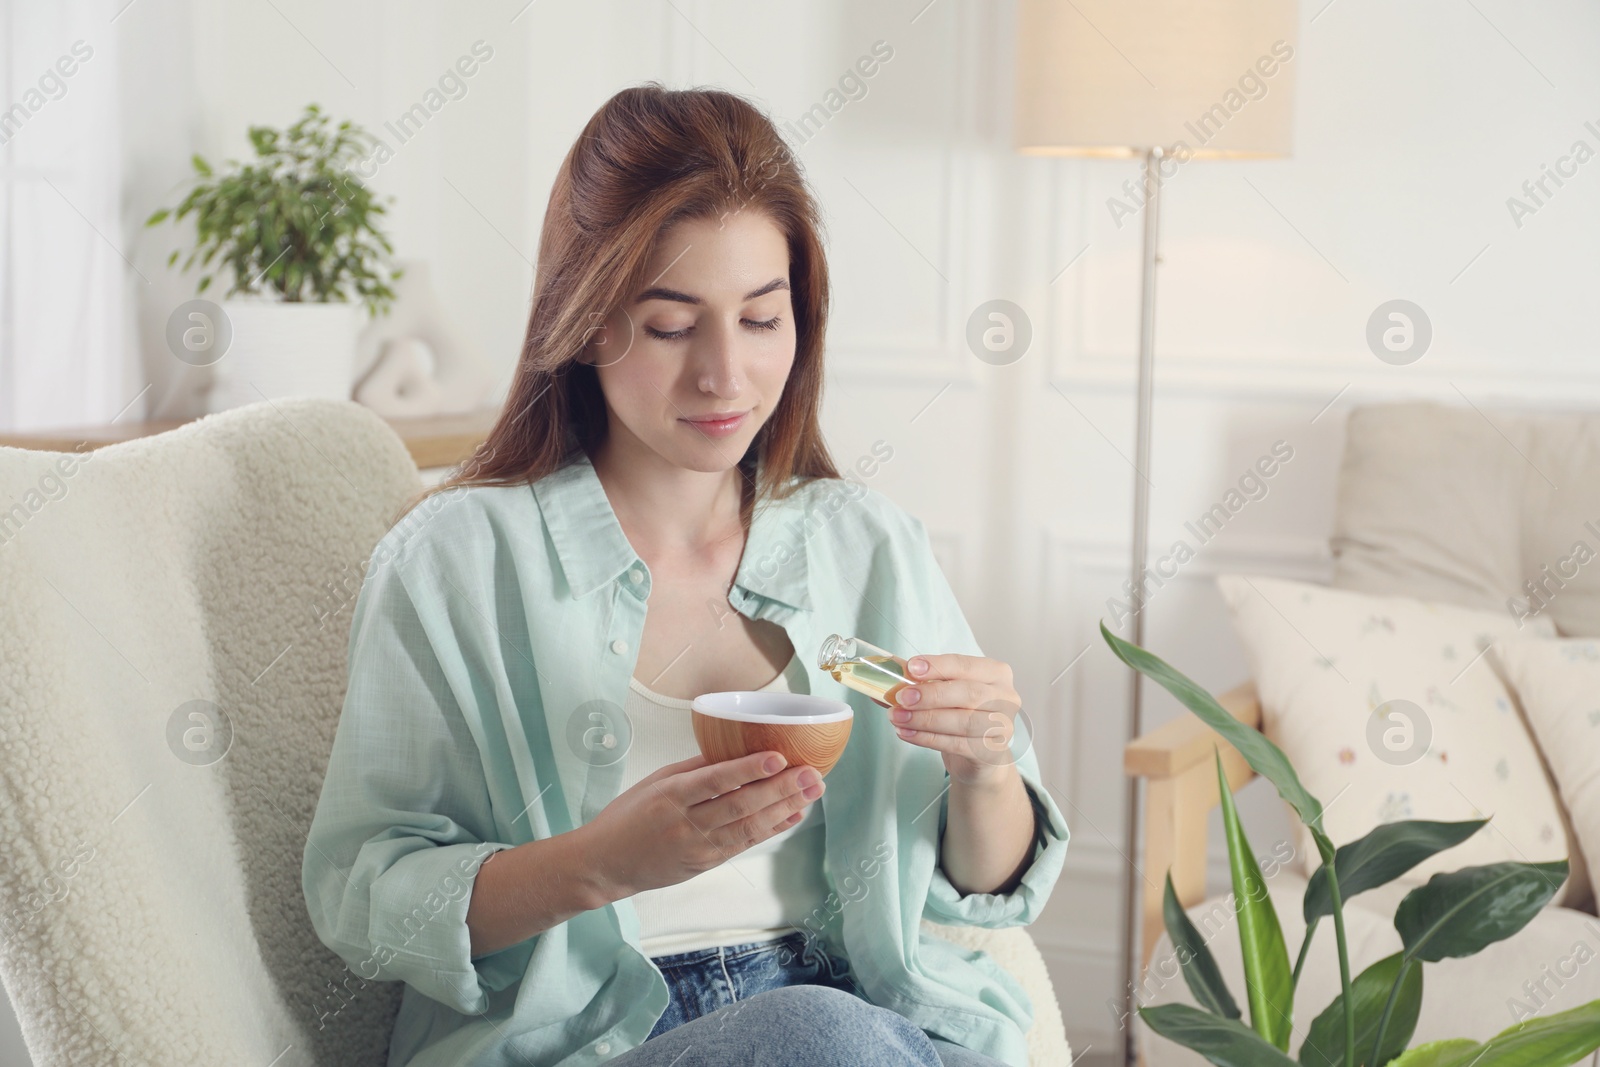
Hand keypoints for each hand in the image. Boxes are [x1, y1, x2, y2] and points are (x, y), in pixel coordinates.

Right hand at [583, 750, 824, 900]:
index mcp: (670, 796)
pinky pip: (744, 845)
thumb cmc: (627, 815)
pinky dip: (771, 830)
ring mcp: (698, 848)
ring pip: (749, 828)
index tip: (779, 757)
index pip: (715, 781)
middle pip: (741, 806)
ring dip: (785, 809)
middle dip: (781, 789)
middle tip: (813, 774)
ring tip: (812, 791)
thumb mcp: (655, 782)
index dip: (749, 770)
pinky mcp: (706, 864)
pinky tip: (793, 816)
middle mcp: (687, 824)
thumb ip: (694, 768)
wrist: (606, 864)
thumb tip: (734, 750)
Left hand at [877, 653, 1022, 787]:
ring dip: (925, 719)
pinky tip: (906, 734)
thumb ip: (918, 682)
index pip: (966, 665)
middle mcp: (1006, 697)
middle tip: (901, 697)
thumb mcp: (944, 693)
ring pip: (963, 721)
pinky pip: (957, 744)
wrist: (981, 755)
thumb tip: (884, 675)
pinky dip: (928, 738)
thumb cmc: (962, 714)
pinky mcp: (992, 752)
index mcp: (996, 673)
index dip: (938, 665)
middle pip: (968, 693)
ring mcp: (1003, 727)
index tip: (910, 668)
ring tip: (897, 718)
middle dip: (931, 695)